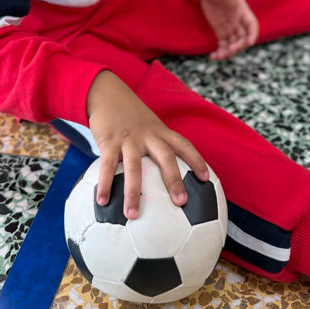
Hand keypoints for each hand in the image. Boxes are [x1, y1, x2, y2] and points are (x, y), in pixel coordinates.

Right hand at [86, 71, 208, 219]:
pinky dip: (105, 185)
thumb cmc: (128, 114)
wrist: (105, 92)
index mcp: (159, 131)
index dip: (196, 160)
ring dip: (133, 193)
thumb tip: (161, 171)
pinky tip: (102, 202)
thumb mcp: (147, 123)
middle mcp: (147, 135)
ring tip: (133, 216)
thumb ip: (155, 143)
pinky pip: (106, 166)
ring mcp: (128, 139)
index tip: (207, 178)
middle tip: (181, 202)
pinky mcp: (109, 142)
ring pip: (134, 168)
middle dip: (174, 180)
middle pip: (166, 158)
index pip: (183, 145)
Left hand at [200, 0, 259, 60]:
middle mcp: (239, 23)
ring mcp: (231, 29)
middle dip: (239, 45)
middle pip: (243, 38)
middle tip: (230, 49)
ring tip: (220, 56)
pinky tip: (213, 57)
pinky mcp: (221, 33)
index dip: (252, 34)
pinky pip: (223, 45)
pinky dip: (220, 52)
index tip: (250, 42)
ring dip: (229, 52)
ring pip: (233, 44)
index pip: (252, 25)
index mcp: (244, 13)